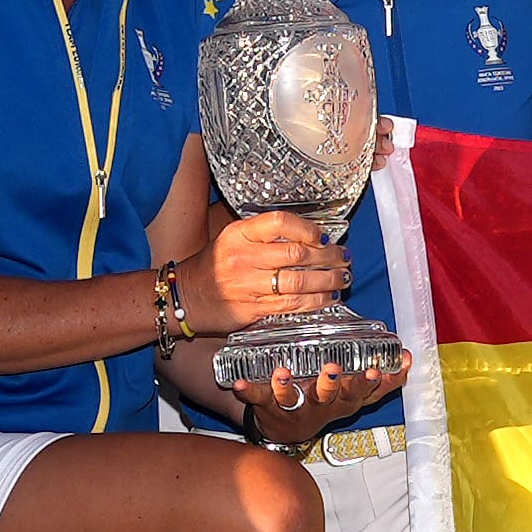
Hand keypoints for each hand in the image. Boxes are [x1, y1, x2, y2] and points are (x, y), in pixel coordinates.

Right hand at [192, 209, 346, 333]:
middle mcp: (244, 258)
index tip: (324, 236)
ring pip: (298, 282)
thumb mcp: (234, 238)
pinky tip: (328, 298)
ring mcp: (248, 285)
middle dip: (328, 257)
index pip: (279, 222)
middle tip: (344, 257)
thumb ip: (266, 235)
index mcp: (239, 234)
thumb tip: (311, 235)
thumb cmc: (216, 265)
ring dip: (327, 281)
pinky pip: (292, 305)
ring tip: (342, 278)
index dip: (308, 228)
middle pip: (296, 254)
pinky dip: (315, 302)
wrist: (188, 296)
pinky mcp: (253, 309)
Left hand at [232, 348, 385, 440]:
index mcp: (343, 400)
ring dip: (288, 387)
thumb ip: (379, 379)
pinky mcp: (267, 406)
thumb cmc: (323, 399)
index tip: (382, 370)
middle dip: (335, 385)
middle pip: (331, 398)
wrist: (284, 426)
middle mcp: (321, 406)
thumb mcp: (353, 393)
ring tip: (283, 374)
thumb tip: (409, 357)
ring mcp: (293, 407)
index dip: (375, 385)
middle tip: (335, 370)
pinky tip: (237, 383)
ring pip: (294, 400)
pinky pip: (256, 399)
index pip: (364, 393)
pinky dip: (247, 391)